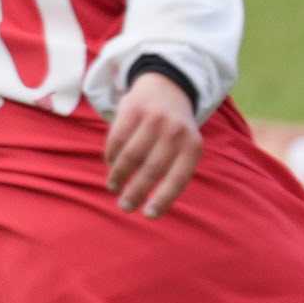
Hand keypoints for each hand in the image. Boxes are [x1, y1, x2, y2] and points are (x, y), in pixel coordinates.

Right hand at [104, 74, 204, 215]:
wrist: (167, 87)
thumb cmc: (174, 131)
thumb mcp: (185, 147)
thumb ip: (174, 170)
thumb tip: (152, 206)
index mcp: (192, 146)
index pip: (178, 178)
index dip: (163, 199)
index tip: (149, 215)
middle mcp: (175, 131)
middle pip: (152, 169)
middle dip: (135, 192)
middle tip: (125, 207)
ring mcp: (153, 119)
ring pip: (131, 156)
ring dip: (119, 176)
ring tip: (114, 188)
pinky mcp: (132, 109)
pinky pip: (117, 140)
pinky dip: (111, 157)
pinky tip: (110, 166)